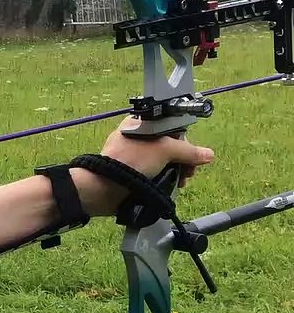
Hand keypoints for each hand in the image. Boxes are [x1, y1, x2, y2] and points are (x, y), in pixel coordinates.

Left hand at [75, 116, 216, 215]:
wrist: (104, 188)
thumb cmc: (130, 162)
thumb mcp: (165, 151)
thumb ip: (188, 152)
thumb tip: (208, 155)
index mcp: (140, 124)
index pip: (171, 127)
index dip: (184, 140)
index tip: (193, 154)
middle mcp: (137, 137)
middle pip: (169, 145)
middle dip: (183, 160)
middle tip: (189, 172)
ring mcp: (133, 156)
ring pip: (163, 160)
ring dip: (176, 171)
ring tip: (181, 182)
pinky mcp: (132, 172)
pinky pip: (154, 172)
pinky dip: (165, 178)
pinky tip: (172, 186)